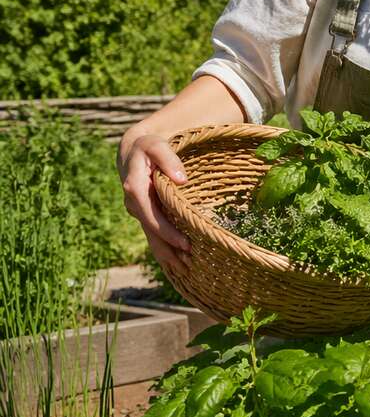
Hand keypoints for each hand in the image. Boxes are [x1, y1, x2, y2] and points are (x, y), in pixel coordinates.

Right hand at [117, 130, 191, 279]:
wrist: (133, 151)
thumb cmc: (148, 147)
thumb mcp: (156, 146)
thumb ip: (168, 160)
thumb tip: (181, 180)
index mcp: (135, 189)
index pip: (152, 216)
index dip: (168, 232)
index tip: (186, 244)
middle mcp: (134, 204)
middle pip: (152, 233)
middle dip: (169, 251)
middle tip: (190, 266)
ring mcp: (139, 212)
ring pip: (152, 237)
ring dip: (167, 255)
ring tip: (187, 270)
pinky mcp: (146, 214)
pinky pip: (154, 234)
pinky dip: (164, 249)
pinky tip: (177, 263)